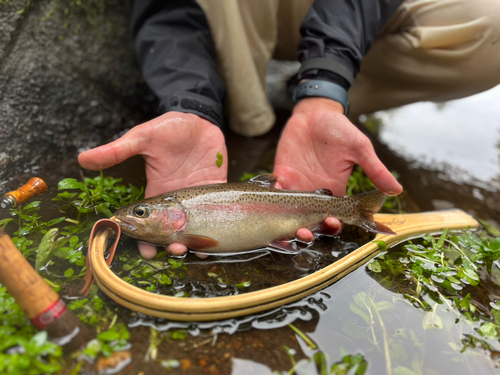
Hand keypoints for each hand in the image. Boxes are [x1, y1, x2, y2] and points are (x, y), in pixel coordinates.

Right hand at [79, 112, 226, 257]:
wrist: (198, 118)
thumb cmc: (168, 127)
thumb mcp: (142, 138)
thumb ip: (117, 150)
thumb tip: (82, 158)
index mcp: (156, 192)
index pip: (148, 223)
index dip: (145, 240)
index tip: (145, 252)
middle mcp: (175, 201)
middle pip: (172, 232)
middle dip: (170, 246)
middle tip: (173, 251)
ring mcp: (195, 198)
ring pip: (194, 228)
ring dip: (192, 243)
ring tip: (189, 250)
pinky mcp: (214, 191)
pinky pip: (216, 215)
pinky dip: (215, 231)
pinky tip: (213, 244)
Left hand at [274, 97, 402, 236]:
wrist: (315, 112)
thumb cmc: (340, 129)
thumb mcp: (360, 148)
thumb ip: (375, 169)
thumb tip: (396, 190)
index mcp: (335, 190)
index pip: (334, 217)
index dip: (333, 225)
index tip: (332, 223)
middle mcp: (315, 193)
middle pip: (310, 221)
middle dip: (307, 232)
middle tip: (304, 233)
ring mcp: (297, 185)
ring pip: (290, 213)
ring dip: (287, 223)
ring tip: (287, 226)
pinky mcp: (282, 175)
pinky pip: (275, 192)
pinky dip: (271, 199)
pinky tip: (271, 201)